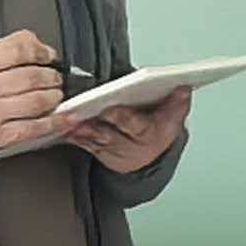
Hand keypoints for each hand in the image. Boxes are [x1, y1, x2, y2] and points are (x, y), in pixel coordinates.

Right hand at [0, 31, 67, 157]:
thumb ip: (12, 47)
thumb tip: (43, 48)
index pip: (16, 51)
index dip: (39, 51)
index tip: (49, 56)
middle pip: (29, 78)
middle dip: (51, 77)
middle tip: (54, 78)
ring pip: (34, 102)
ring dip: (53, 97)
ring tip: (55, 94)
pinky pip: (34, 128)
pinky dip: (55, 122)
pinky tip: (64, 117)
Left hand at [69, 83, 190, 176]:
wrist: (149, 158)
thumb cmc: (158, 130)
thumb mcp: (173, 118)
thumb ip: (177, 103)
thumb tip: (184, 87)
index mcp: (148, 133)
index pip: (134, 124)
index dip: (121, 117)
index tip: (109, 109)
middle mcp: (128, 144)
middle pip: (109, 133)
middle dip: (93, 124)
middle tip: (78, 114)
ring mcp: (111, 148)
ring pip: (92, 139)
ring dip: (78, 130)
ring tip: (67, 118)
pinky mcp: (96, 150)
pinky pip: (82, 143)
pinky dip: (71, 135)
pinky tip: (62, 126)